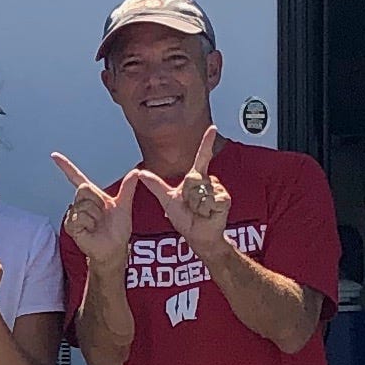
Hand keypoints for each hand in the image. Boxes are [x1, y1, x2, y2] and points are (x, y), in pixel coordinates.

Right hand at [52, 152, 142, 267]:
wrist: (114, 248)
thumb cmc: (118, 229)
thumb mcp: (124, 206)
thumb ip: (128, 188)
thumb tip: (136, 171)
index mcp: (91, 195)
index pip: (76, 177)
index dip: (65, 166)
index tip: (54, 155)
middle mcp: (80, 203)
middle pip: (84, 189)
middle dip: (97, 202)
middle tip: (103, 215)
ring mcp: (73, 214)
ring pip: (84, 205)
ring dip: (95, 216)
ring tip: (97, 225)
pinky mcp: (70, 226)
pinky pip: (79, 217)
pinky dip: (89, 224)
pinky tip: (91, 231)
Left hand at [158, 127, 229, 255]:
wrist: (199, 236)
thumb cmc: (185, 219)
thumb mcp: (167, 201)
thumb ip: (155, 185)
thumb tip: (140, 172)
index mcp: (196, 179)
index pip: (202, 157)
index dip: (207, 142)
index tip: (213, 127)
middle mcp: (208, 181)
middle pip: (195, 177)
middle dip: (189, 194)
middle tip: (191, 206)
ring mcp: (218, 190)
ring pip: (203, 188)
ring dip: (197, 203)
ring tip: (199, 210)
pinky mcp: (224, 199)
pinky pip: (212, 198)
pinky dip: (205, 208)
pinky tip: (207, 213)